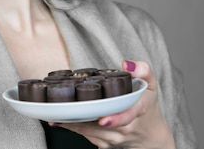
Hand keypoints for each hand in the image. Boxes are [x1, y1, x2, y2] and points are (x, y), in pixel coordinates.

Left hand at [54, 60, 174, 148]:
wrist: (150, 135)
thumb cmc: (147, 105)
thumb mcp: (150, 85)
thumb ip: (143, 70)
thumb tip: (127, 63)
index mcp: (137, 110)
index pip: (127, 116)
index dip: (115, 119)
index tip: (103, 120)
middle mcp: (125, 128)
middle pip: (101, 125)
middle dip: (82, 119)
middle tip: (62, 111)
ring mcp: (114, 139)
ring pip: (90, 132)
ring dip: (72, 123)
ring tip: (54, 113)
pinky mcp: (104, 145)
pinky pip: (86, 135)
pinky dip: (72, 127)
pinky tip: (58, 118)